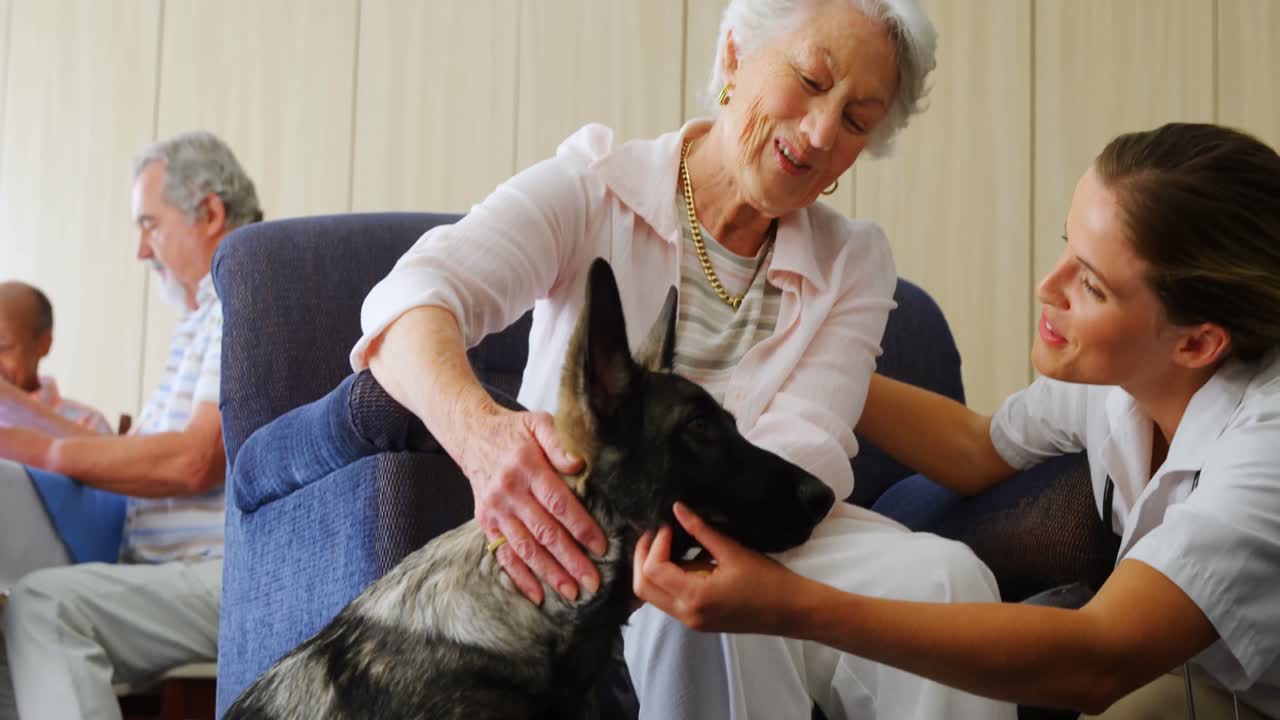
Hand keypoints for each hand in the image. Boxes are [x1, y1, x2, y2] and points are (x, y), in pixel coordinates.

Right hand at [462, 408, 603, 605]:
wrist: (473, 435)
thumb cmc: (516, 432)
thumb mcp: (539, 423)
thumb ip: (559, 441)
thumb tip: (579, 464)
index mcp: (527, 467)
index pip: (558, 503)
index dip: (581, 527)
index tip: (601, 547)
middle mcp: (509, 492)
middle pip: (544, 532)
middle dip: (570, 560)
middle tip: (593, 582)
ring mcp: (495, 510)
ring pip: (525, 548)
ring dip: (549, 574)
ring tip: (572, 593)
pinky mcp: (485, 523)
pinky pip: (503, 554)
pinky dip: (519, 577)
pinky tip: (537, 595)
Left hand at [633, 502, 805, 634]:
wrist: (791, 611)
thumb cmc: (768, 581)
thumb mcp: (733, 551)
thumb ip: (701, 530)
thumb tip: (677, 508)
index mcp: (695, 597)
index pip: (653, 570)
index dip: (655, 544)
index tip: (669, 526)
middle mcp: (686, 614)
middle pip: (642, 588)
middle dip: (642, 557)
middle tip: (655, 532)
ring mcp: (691, 621)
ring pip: (653, 595)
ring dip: (653, 568)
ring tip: (668, 542)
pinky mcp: (697, 620)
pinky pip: (669, 599)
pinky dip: (667, 578)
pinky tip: (682, 558)